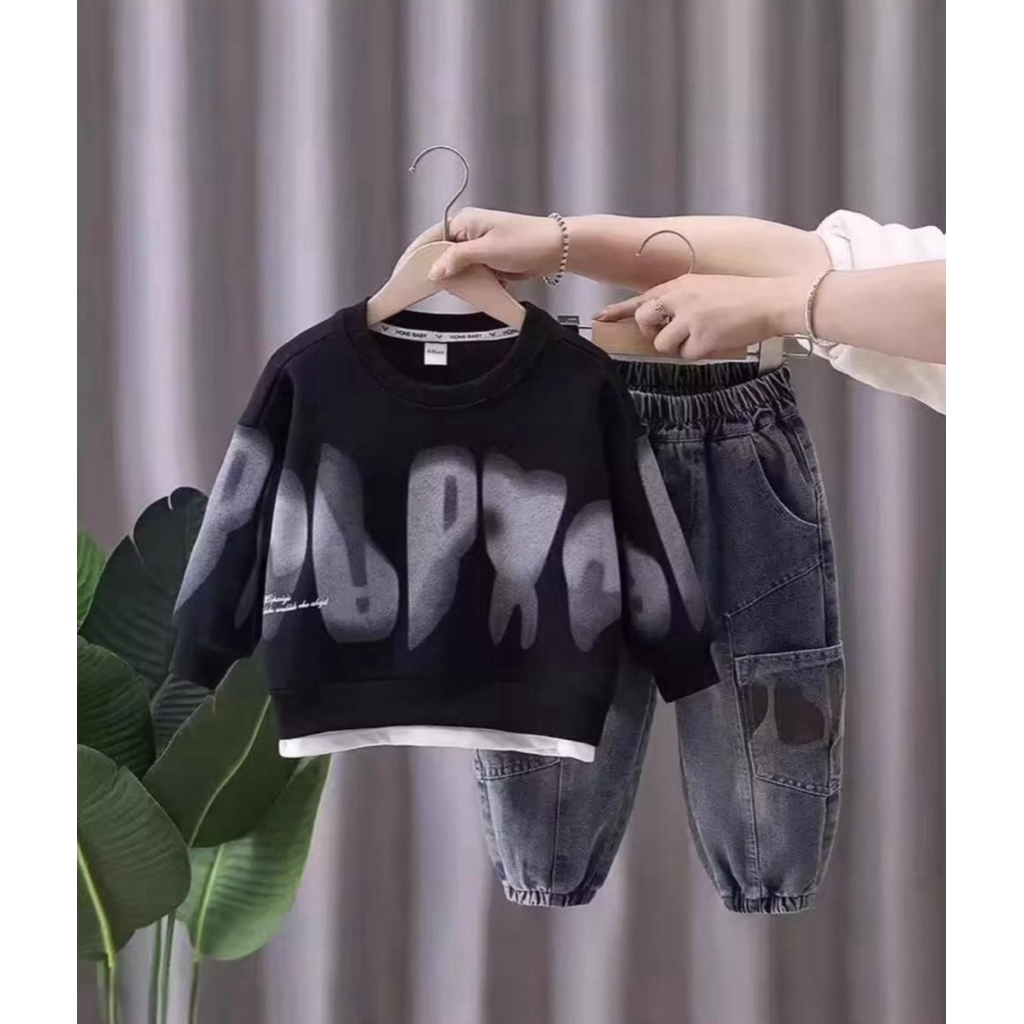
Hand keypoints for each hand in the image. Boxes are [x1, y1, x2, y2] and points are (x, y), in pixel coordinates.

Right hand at [400, 208, 563, 282]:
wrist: (556, 250)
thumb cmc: (527, 241)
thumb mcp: (487, 251)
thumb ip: (458, 260)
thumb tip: (433, 271)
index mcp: (464, 222)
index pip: (430, 239)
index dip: (416, 257)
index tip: (403, 275)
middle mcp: (469, 233)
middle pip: (441, 256)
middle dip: (440, 273)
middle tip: (430, 288)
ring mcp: (479, 248)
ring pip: (457, 268)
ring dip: (459, 280)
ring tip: (460, 288)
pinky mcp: (489, 261)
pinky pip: (472, 275)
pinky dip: (472, 284)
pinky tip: (475, 290)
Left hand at [595, 273, 807, 359]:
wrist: (772, 300)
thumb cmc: (743, 297)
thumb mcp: (706, 289)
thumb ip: (681, 301)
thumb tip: (662, 323)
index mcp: (679, 284)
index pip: (641, 299)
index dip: (618, 311)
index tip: (600, 319)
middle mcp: (679, 297)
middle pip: (645, 322)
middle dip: (654, 334)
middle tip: (675, 335)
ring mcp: (689, 317)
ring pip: (664, 344)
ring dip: (681, 346)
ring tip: (706, 334)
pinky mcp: (701, 337)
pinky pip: (687, 355)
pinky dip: (701, 353)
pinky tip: (718, 339)